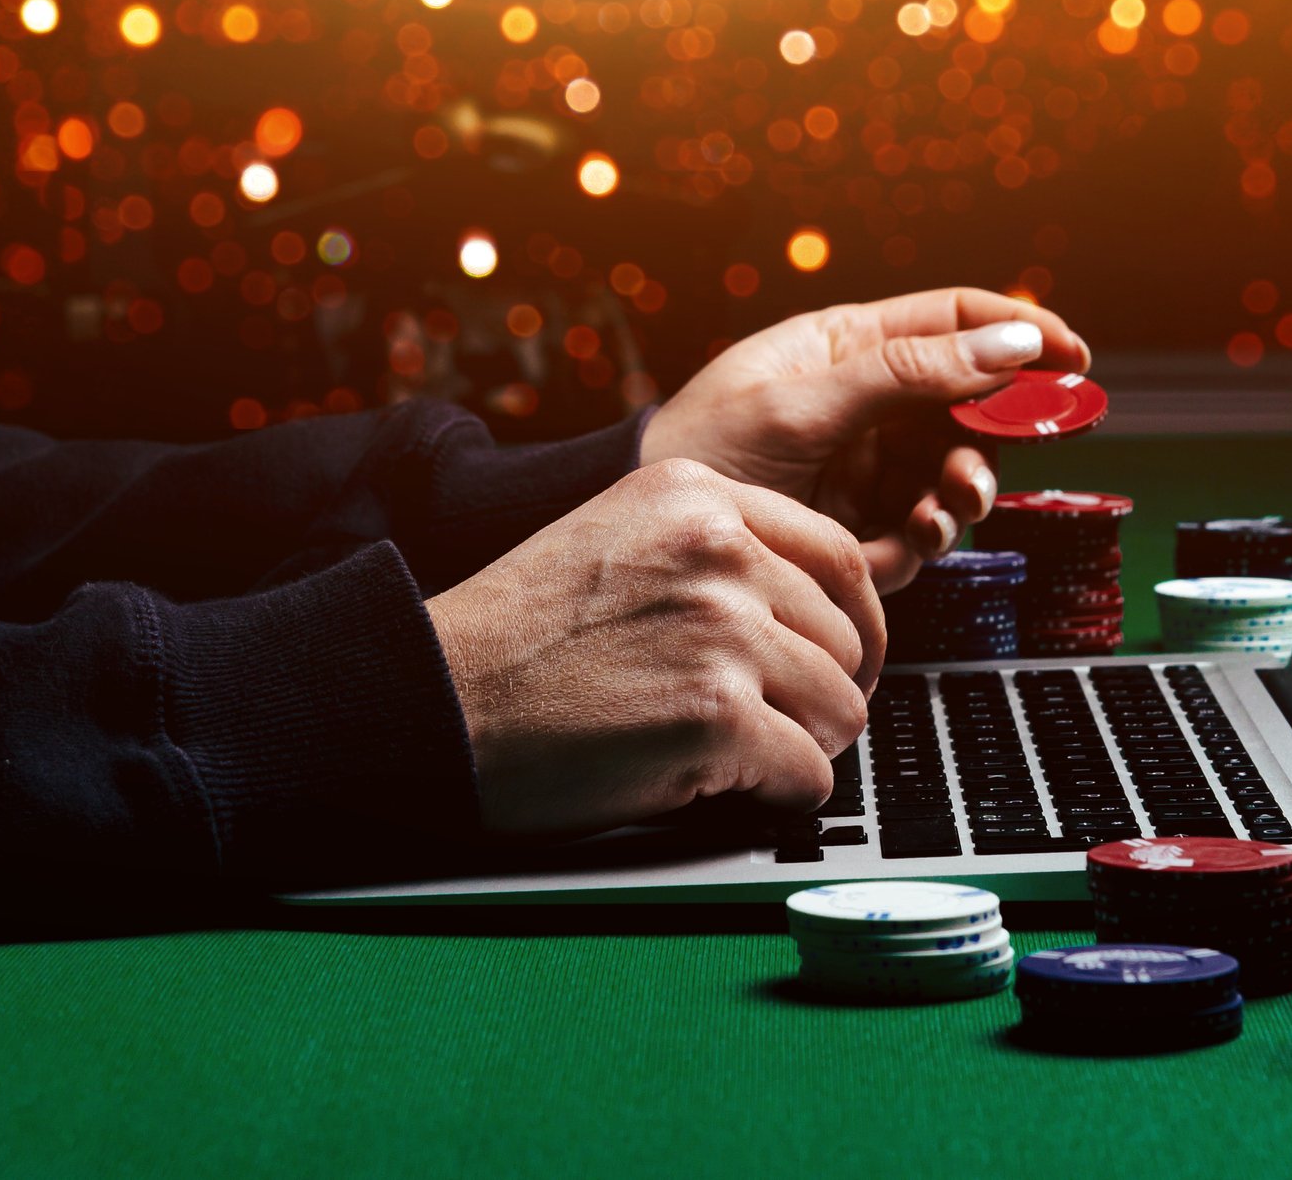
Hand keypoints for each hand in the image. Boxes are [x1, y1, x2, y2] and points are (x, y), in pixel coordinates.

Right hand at [425, 458, 883, 836]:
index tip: (845, 659)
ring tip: (742, 756)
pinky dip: (780, 795)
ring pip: (841, 707)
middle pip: (846, 638)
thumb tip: (817, 605)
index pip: (841, 555)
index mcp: (699, 496)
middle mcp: (720, 550)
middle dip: (822, 692)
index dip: (854, 623)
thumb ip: (716, 550)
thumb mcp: (621, 538)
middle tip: (777, 723)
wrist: (436, 697)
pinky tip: (728, 789)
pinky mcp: (717, 715)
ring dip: (803, 745)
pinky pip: (808, 775)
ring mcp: (722, 630)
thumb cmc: (521, 635)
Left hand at [639, 288, 1090, 591]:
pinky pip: (926, 532)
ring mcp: (869, 471)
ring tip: (956, 495)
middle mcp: (870, 407)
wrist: (656, 538)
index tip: (1074, 357)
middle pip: (973, 402)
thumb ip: (910, 372)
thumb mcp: (806, 399)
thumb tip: (1012, 344)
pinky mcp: (863, 534)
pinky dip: (933, 532)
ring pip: (959, 471)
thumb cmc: (705, 446)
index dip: (1021, 333)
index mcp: (851, 348)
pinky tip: (915, 532)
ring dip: (971, 483)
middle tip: (1031, 437)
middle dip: (1005, 423)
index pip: (955, 323)